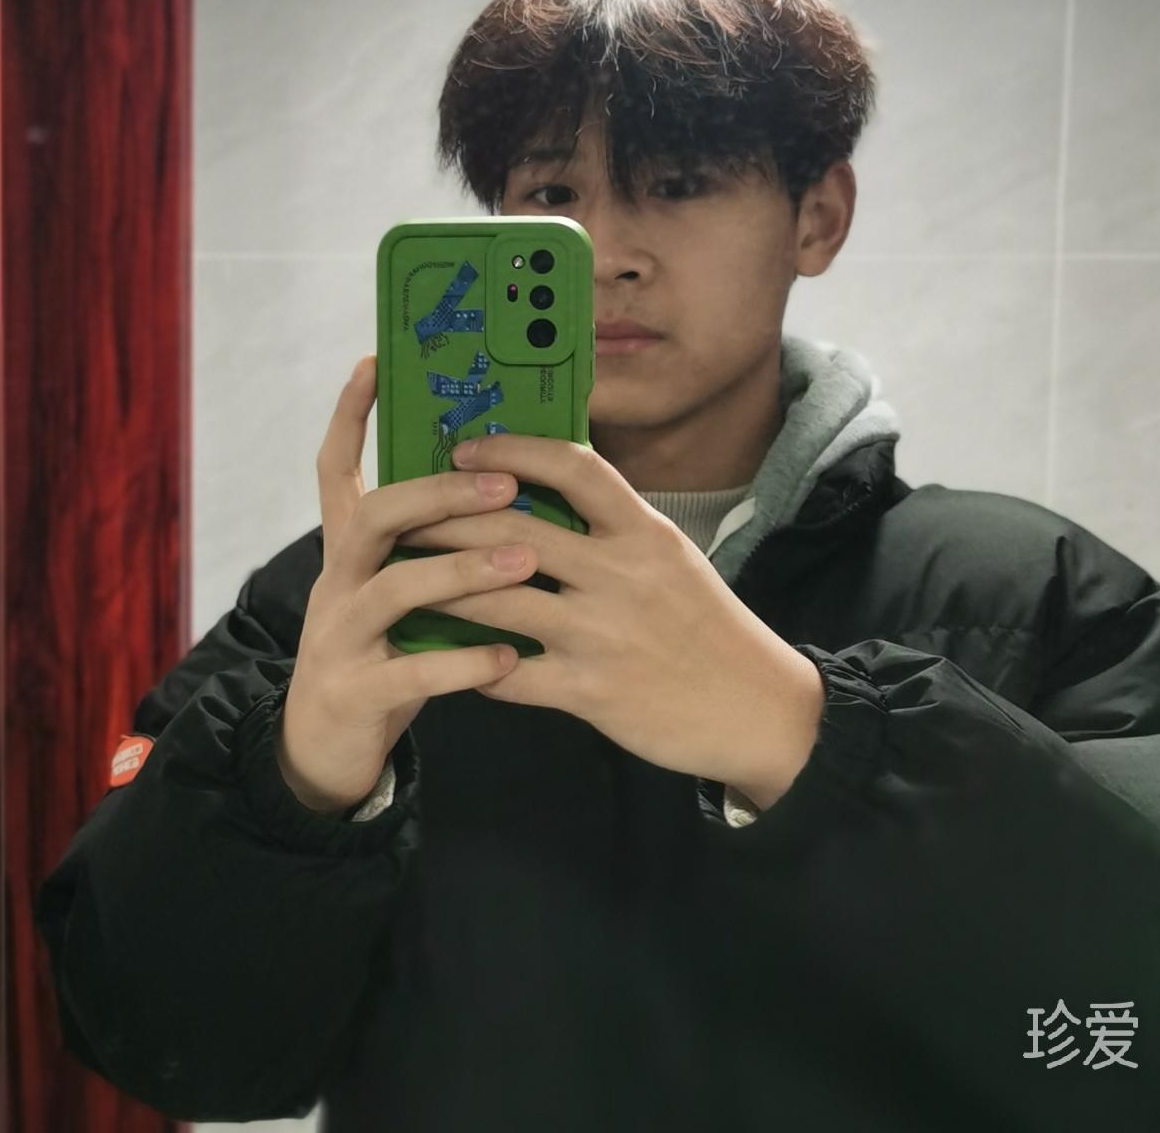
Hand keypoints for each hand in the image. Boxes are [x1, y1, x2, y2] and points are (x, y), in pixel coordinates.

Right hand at [279, 356, 536, 812]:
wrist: (325, 748)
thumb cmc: (384, 652)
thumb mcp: (397, 590)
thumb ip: (429, 547)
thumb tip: (502, 486)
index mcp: (348, 552)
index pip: (336, 469)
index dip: (350, 415)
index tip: (374, 362)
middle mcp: (335, 583)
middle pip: (376, 517)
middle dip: (439, 493)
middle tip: (504, 483)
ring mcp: (338, 637)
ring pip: (394, 588)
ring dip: (462, 570)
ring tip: (525, 563)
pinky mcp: (354, 692)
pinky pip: (410, 671)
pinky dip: (462, 662)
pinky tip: (508, 656)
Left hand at [396, 433, 826, 801]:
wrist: (756, 709)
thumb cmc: (708, 627)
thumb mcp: (672, 559)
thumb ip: (614, 527)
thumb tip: (544, 492)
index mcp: (644, 531)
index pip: (572, 466)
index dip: (510, 450)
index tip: (464, 450)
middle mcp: (621, 573)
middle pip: (512, 528)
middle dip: (446, 518)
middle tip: (404, 515)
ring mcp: (602, 634)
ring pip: (495, 599)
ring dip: (440, 587)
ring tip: (403, 578)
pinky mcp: (590, 691)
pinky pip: (508, 674)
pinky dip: (470, 664)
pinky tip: (446, 656)